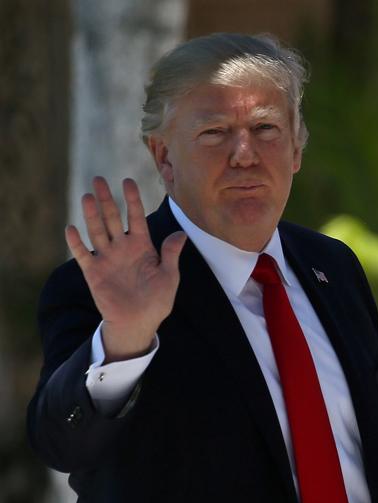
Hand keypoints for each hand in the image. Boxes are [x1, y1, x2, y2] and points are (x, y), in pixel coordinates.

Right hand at [65, 177, 186, 361]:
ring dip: (91, 215)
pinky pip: (83, 254)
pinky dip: (76, 243)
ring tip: (88, 197)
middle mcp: (122, 248)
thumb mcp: (169, 276)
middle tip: (99, 179)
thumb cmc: (157, 300)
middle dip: (106, 200)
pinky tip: (71, 228)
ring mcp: (107, 259)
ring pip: (97, 231)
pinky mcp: (94, 272)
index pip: (136, 217)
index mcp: (142, 246)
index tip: (127, 181)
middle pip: (112, 219)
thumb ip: (171, 254)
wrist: (139, 322)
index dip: (132, 200)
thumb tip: (180, 233)